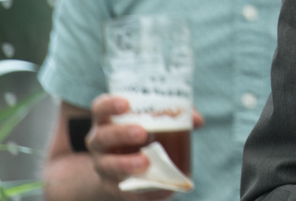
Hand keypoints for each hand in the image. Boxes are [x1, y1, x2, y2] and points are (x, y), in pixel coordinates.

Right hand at [85, 95, 203, 200]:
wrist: (124, 166)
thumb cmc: (143, 131)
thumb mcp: (154, 119)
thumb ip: (174, 115)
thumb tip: (196, 120)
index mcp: (107, 119)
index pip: (100, 108)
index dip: (110, 105)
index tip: (126, 104)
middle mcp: (99, 141)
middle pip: (102, 137)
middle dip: (121, 134)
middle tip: (141, 133)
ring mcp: (103, 164)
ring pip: (108, 165)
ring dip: (126, 164)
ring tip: (145, 162)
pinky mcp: (112, 186)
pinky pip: (123, 191)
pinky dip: (142, 191)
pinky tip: (162, 190)